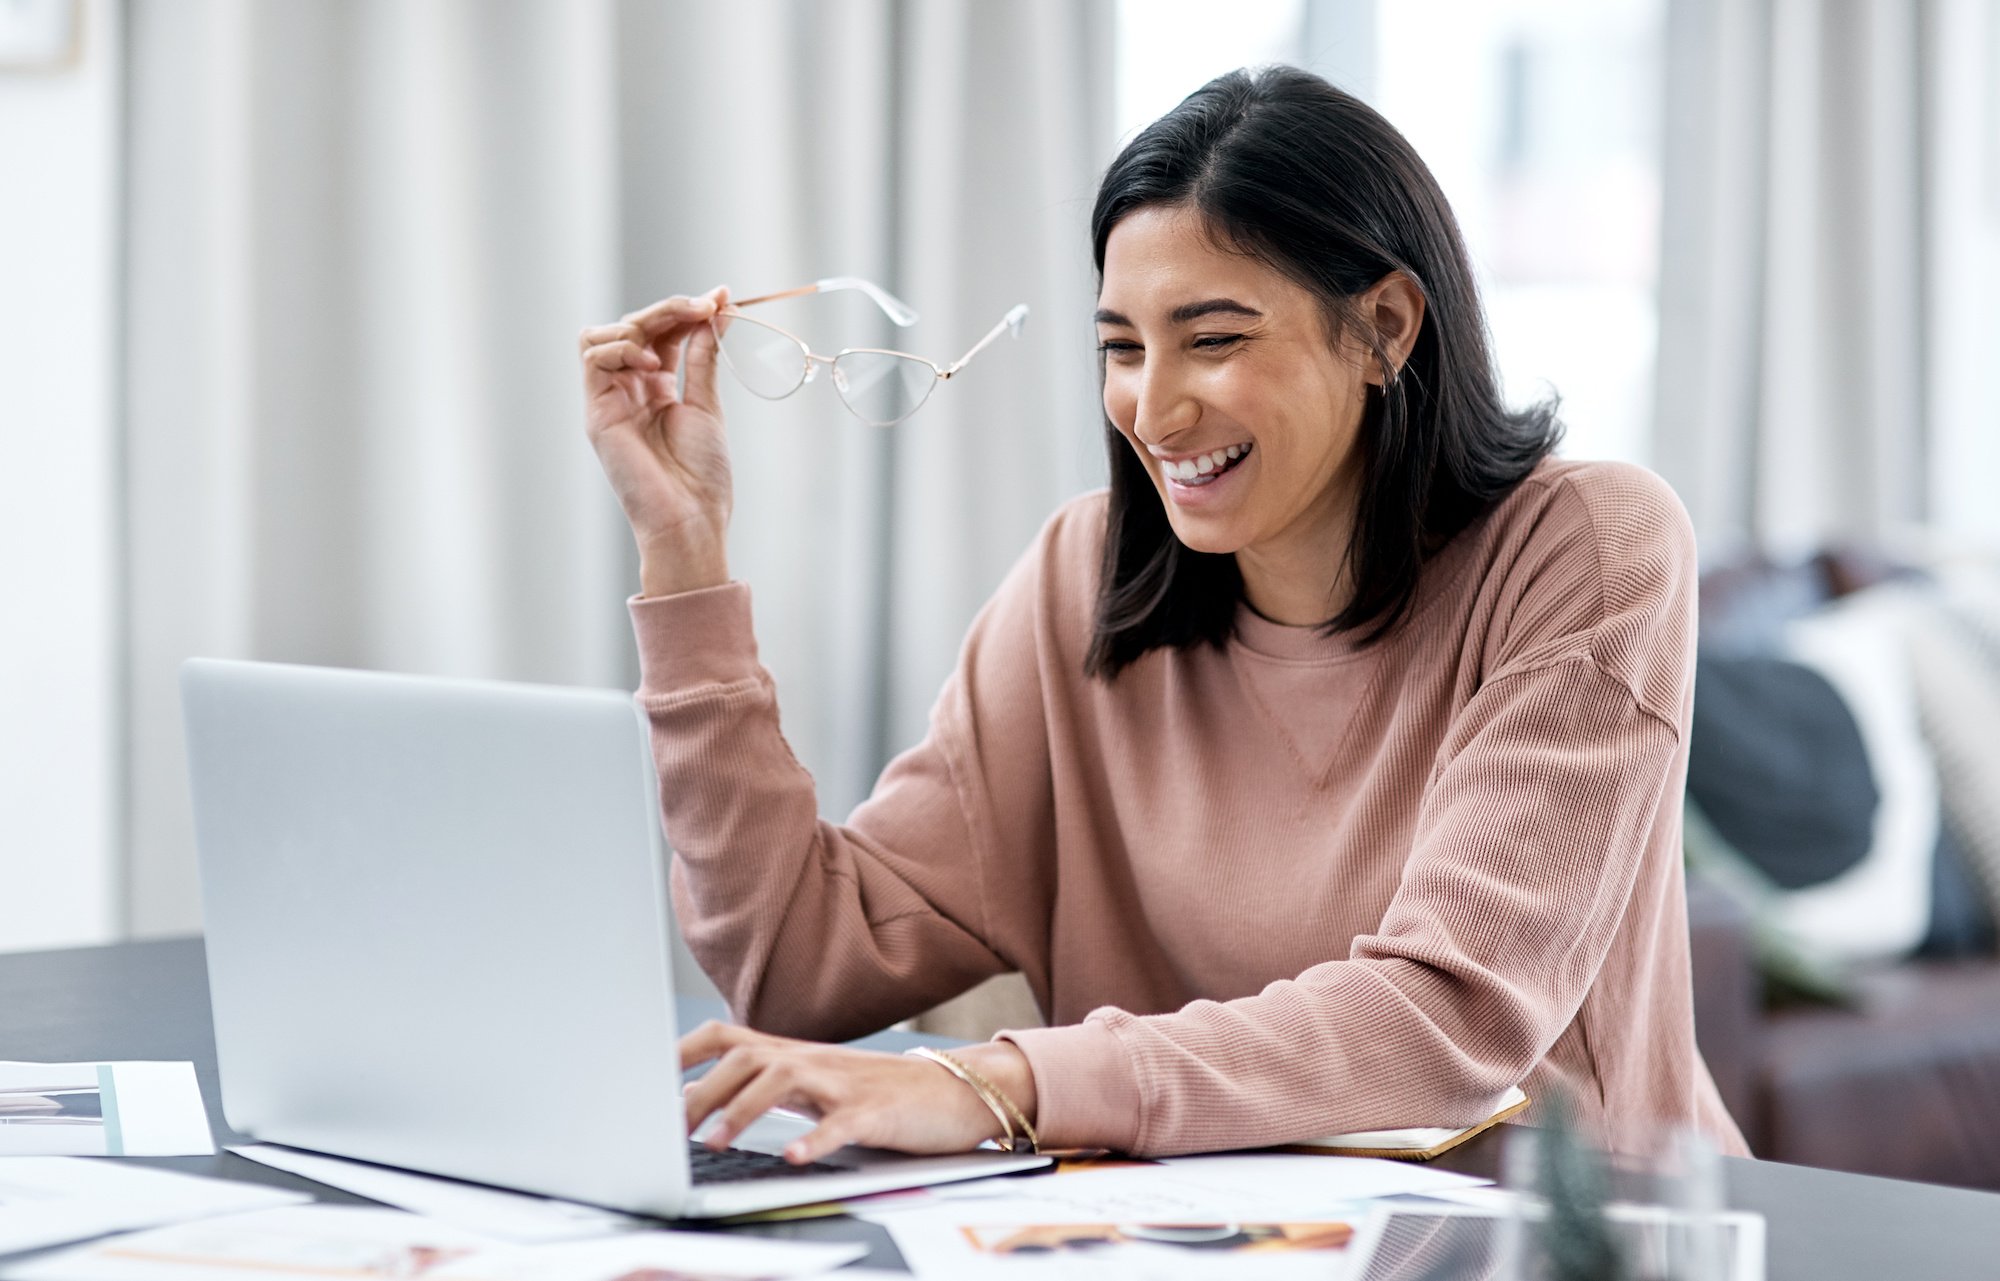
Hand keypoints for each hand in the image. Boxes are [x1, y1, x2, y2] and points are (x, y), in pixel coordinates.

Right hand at [578, 287, 733, 596]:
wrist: (690, 519)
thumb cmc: (701, 476)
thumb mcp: (706, 405)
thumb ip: (703, 358)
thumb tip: (716, 312)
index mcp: (657, 390)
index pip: (661, 334)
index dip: (686, 311)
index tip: (720, 297)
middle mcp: (629, 391)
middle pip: (633, 327)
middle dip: (669, 309)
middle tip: (704, 305)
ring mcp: (609, 400)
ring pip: (604, 334)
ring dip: (642, 322)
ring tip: (677, 331)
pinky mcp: (597, 412)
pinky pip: (592, 357)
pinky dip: (620, 347)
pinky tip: (650, 363)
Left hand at [680, 1021, 1039, 1163]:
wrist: (957, 1090)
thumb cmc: (883, 1093)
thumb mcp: (819, 1086)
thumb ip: (770, 1089)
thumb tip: (706, 1103)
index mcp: (797, 1055)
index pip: (728, 1037)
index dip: (683, 1052)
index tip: (646, 1074)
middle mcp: (814, 1061)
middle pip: (747, 1056)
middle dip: (704, 1090)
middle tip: (673, 1127)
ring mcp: (845, 1084)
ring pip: (785, 1080)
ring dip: (745, 1108)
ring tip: (717, 1140)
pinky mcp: (877, 1112)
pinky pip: (840, 1123)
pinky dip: (813, 1139)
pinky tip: (791, 1156)